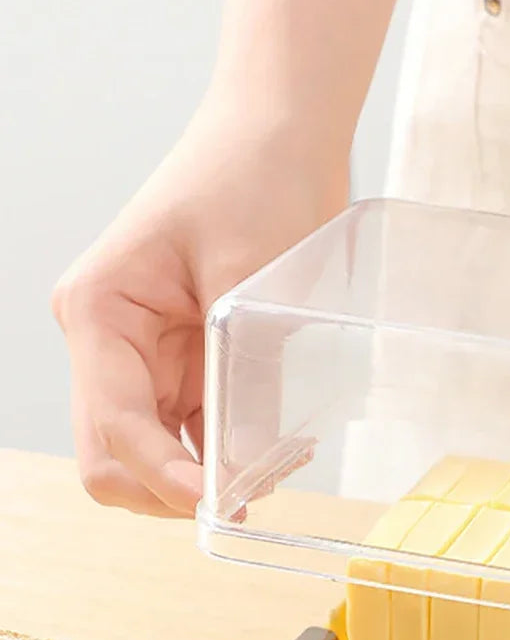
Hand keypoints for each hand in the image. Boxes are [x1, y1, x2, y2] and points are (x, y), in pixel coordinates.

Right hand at [52, 101, 347, 517]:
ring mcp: (143, 357)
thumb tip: (247, 466)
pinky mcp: (184, 362)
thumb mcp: (250, 276)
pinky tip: (273, 448)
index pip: (117, 428)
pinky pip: (194, 431)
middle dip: (175, 489)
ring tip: (275, 466)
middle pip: (117, 458)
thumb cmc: (255, 179)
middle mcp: (108, 342)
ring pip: (156, 453)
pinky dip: (225, 451)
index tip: (220, 503)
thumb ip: (242, 373)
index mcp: (99, 313)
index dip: (165, 477)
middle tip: (249, 495)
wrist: (279, 135)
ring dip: (205, 475)